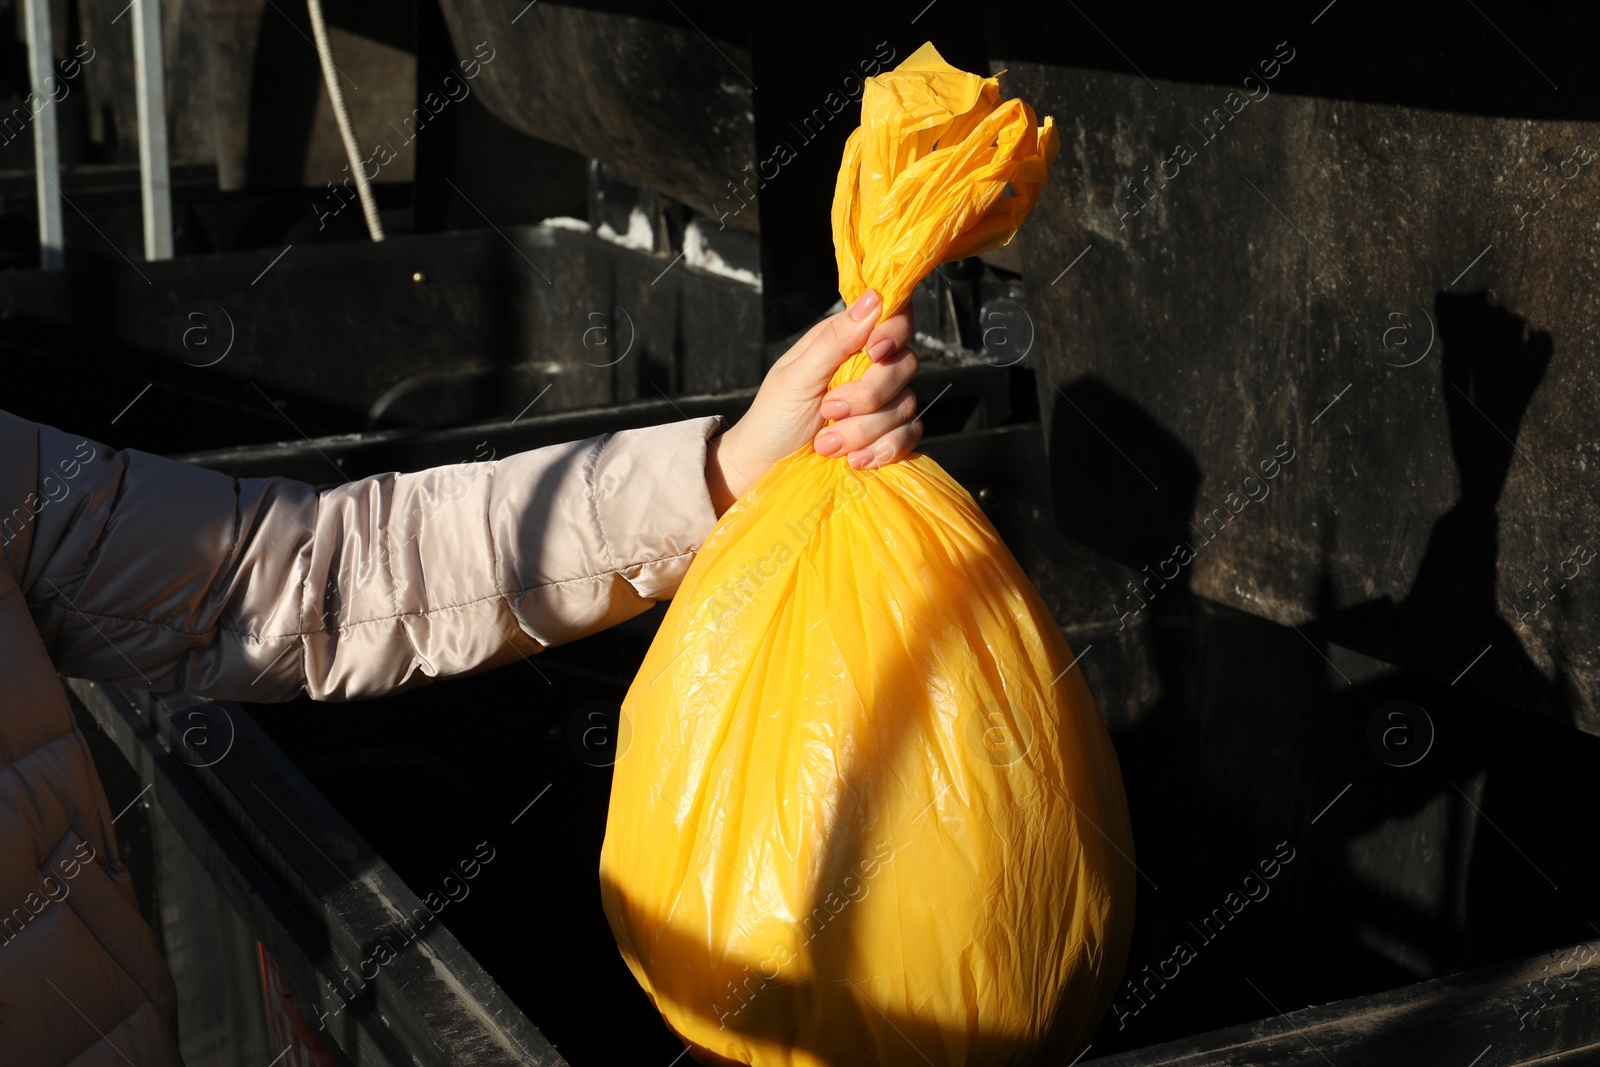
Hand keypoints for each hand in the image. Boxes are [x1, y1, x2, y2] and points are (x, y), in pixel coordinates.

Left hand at [705, 289, 921, 514]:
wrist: (766, 467)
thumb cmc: (774, 417)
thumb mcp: (797, 377)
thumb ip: (835, 340)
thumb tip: (874, 298)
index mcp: (846, 341)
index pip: (894, 318)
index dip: (894, 331)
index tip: (874, 352)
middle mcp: (869, 367)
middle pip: (904, 363)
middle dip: (869, 394)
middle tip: (829, 410)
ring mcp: (883, 403)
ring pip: (906, 405)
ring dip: (864, 431)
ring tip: (827, 444)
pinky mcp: (889, 435)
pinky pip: (909, 436)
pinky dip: (883, 450)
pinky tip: (855, 460)